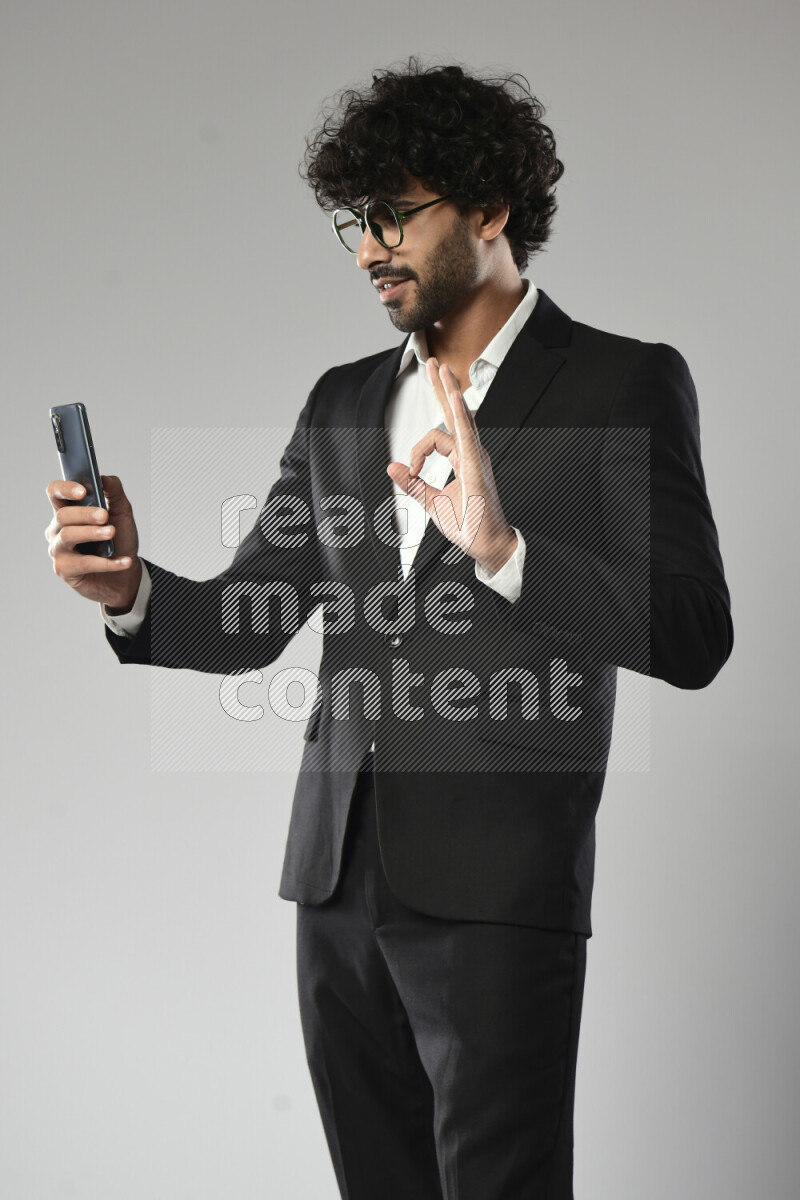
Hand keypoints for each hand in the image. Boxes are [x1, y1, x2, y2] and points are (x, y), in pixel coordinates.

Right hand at [45, 474, 141, 611]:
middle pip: (62, 515)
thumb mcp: (122, 514)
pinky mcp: (64, 570)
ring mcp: (58, 550)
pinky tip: (124, 561)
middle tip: (104, 516)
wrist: (125, 575)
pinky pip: (83, 564)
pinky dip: (106, 562)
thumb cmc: (119, 542)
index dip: (65, 489)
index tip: (83, 491)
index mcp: (68, 511)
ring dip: (92, 533)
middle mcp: (57, 529)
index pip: (54, 492)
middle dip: (85, 514)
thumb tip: (104, 478)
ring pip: (68, 536)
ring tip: (111, 533)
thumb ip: (114, 492)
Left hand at [387, 358, 517, 573]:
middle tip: (433, 363)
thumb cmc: (468, 526)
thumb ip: (413, 484)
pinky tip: (453, 395)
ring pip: (461, 417)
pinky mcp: (476, 466)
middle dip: (442, 387)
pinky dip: (459, 414)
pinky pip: (466, 434)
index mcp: (463, 459)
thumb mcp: (431, 503)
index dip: (417, 449)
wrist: (487, 546)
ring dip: (449, 391)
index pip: (436, 438)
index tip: (411, 470)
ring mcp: (476, 457)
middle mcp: (471, 453)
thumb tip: (392, 466)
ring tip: (440, 368)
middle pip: (455, 413)